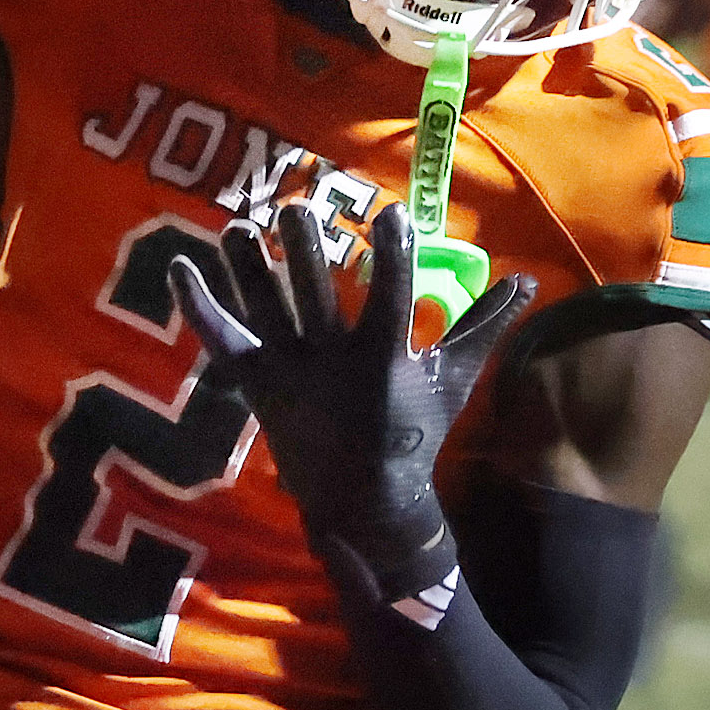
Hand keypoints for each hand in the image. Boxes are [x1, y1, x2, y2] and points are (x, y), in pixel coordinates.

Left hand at [168, 201, 535, 593]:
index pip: (393, 293)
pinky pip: (220, 340)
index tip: (392, 212)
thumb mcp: (451, 381)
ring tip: (239, 225)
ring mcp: (288, 374)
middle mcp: (331, 362)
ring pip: (262, 309)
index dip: (394, 250)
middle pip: (313, 294)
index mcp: (384, 359)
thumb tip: (528, 281)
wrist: (361, 501)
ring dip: (247, 265)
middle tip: (297, 208)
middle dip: (303, 248)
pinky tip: (180, 266)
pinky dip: (198, 305)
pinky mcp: (255, 385)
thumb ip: (482, 326)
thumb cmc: (412, 433)